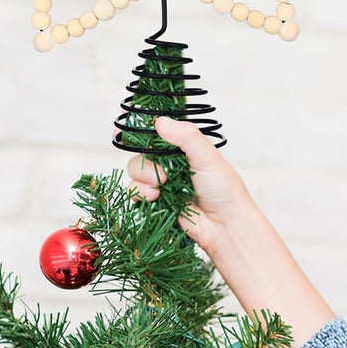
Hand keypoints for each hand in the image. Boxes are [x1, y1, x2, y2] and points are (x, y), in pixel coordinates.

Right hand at [125, 116, 258, 256]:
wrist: (224, 226)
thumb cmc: (224, 189)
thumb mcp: (208, 157)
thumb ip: (186, 137)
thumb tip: (159, 122)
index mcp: (184, 147)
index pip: (158, 130)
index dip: (140, 126)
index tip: (122, 121)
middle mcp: (170, 162)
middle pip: (141, 151)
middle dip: (142, 159)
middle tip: (154, 167)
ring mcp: (161, 181)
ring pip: (135, 171)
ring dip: (142, 177)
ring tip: (160, 185)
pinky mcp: (155, 201)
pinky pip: (135, 192)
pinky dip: (140, 193)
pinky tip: (154, 197)